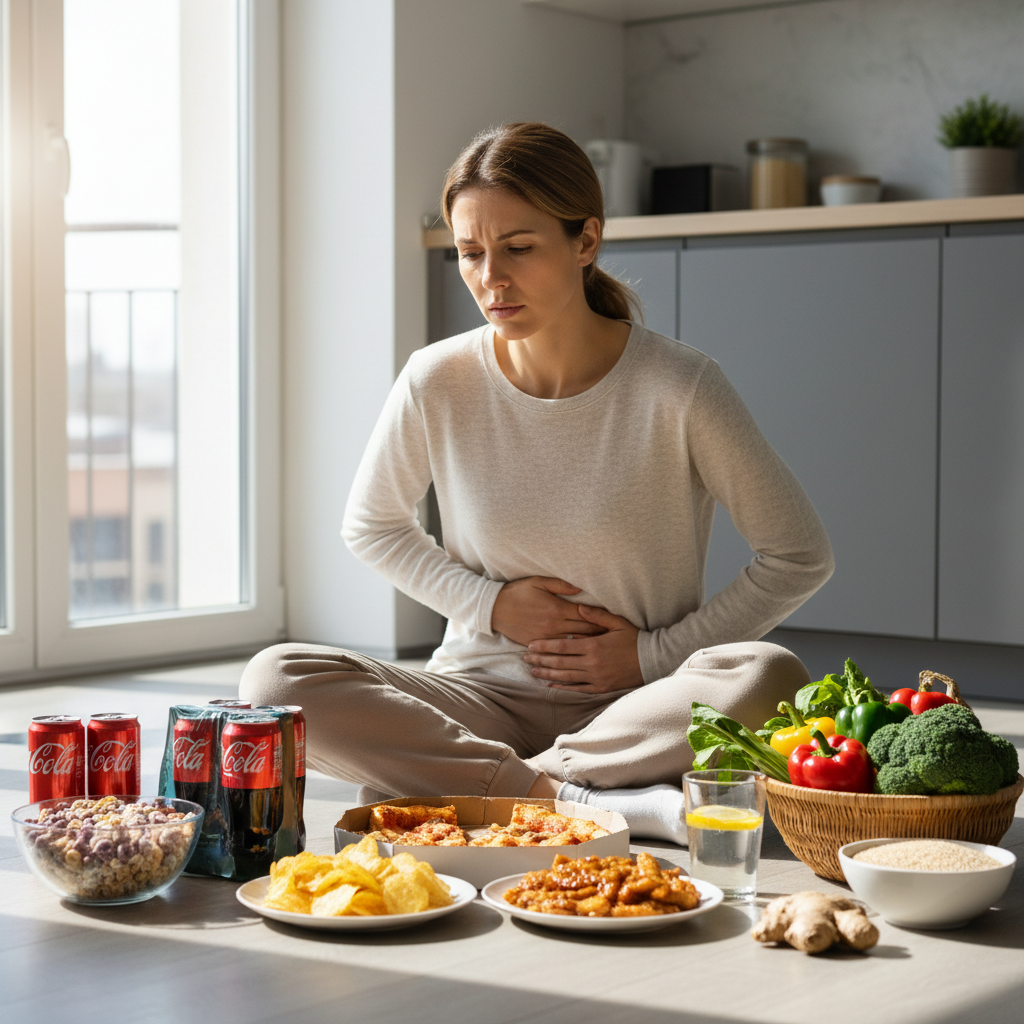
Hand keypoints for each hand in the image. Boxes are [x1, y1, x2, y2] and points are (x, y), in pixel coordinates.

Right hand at [491, 577, 606, 647]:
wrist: (494, 609)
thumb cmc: (517, 592)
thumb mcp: (538, 582)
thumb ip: (561, 585)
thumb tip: (581, 588)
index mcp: (557, 609)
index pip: (586, 614)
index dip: (600, 617)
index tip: (613, 621)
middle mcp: (554, 625)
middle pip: (583, 630)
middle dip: (599, 633)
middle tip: (615, 636)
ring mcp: (546, 636)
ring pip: (573, 643)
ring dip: (588, 644)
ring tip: (603, 647)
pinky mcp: (538, 643)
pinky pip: (558, 650)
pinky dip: (571, 652)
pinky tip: (581, 655)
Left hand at [523, 604, 642, 693]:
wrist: (652, 660)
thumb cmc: (634, 639)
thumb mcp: (617, 622)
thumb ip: (596, 615)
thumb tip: (578, 607)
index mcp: (593, 645)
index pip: (562, 645)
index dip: (545, 645)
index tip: (531, 644)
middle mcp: (592, 663)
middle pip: (560, 662)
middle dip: (541, 660)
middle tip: (525, 658)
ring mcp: (595, 677)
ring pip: (566, 677)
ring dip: (548, 674)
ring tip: (533, 672)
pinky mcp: (601, 687)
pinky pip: (578, 689)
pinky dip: (564, 688)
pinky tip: (552, 686)